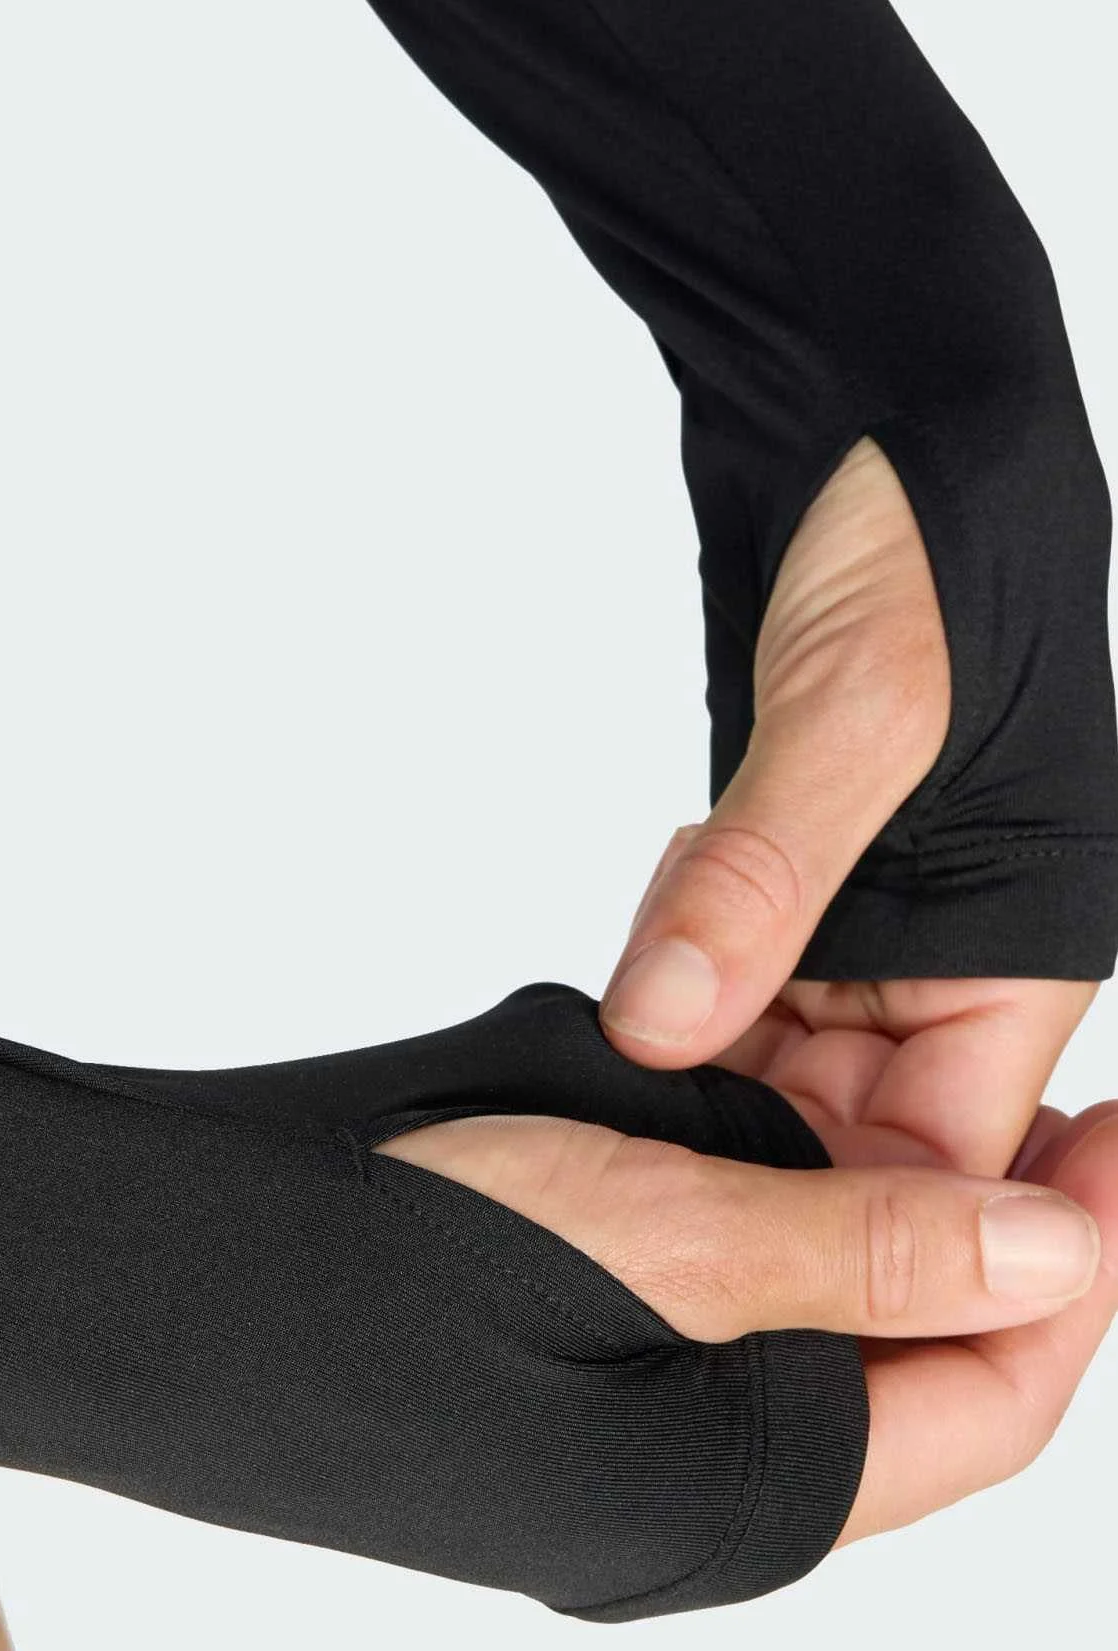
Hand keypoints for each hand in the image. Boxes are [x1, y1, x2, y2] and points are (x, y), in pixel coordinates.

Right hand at [375, 1101, 1117, 1545]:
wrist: (185, 1277)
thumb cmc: (401, 1264)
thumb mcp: (657, 1237)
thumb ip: (863, 1253)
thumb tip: (1060, 1257)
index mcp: (751, 1492)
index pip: (993, 1403)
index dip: (1077, 1275)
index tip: (1115, 1139)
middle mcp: (706, 1483)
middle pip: (909, 1357)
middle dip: (975, 1216)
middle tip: (1025, 1088)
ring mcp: (636, 1429)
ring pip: (809, 1301)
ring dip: (856, 1181)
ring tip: (879, 1052)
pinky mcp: (580, 1365)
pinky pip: (718, 1277)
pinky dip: (759, 1182)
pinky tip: (750, 1091)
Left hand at [599, 436, 1096, 1179]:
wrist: (881, 426)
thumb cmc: (935, 543)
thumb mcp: (860, 714)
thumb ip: (764, 881)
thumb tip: (664, 1027)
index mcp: (1029, 945)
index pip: (946, 1150)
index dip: (836, 1203)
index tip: (703, 1199)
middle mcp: (959, 955)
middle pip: (848, 1119)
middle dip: (740, 1097)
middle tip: (644, 1076)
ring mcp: (878, 922)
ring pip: (775, 1051)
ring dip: (699, 1023)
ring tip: (663, 949)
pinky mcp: (804, 879)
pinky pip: (738, 975)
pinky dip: (684, 957)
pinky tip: (666, 898)